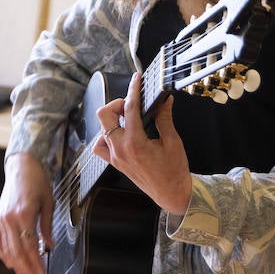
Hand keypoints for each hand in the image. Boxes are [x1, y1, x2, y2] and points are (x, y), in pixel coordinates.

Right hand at [0, 152, 53, 273]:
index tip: (42, 273)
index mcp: (24, 214)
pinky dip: (4, 255)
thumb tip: (49, 246)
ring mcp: (1, 219)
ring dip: (16, 265)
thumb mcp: (48, 203)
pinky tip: (11, 263)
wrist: (21, 167)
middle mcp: (10, 219)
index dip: (36, 263)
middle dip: (26, 269)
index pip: (29, 246)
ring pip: (7, 250)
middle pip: (17, 252)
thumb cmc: (37, 182)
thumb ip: (47, 227)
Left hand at [93, 72, 192, 215]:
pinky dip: (106, 136)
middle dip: (116, 104)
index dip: (133, 90)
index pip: (130, 109)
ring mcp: (115, 157)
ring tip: (127, 120)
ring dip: (111, 120)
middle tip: (131, 105)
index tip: (136, 79)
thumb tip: (165, 100)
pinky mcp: (115, 163)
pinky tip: (119, 134)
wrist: (172, 195)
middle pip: (104, 115)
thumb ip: (165, 119)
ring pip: (100, 130)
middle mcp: (120, 149)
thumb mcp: (173, 142)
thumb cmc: (174, 171)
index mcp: (135, 143)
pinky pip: (100, 146)